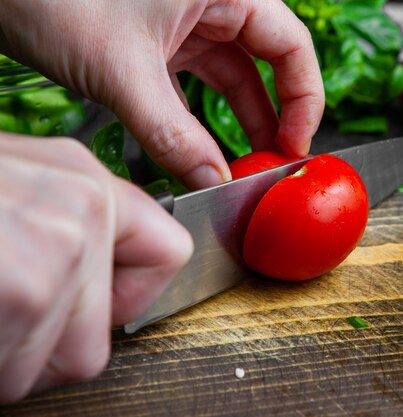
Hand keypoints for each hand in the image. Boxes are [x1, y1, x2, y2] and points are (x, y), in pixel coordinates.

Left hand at [0, 0, 324, 188]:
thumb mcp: (123, 72)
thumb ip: (174, 135)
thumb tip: (213, 182)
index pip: (290, 46)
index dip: (303, 101)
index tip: (295, 147)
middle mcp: (213, 2)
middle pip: (268, 65)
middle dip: (274, 118)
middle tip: (274, 165)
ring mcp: (186, 22)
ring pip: (233, 78)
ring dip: (240, 124)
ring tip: (247, 167)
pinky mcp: (160, 42)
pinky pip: (196, 86)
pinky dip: (202, 121)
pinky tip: (205, 153)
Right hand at [0, 133, 192, 402]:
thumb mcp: (10, 189)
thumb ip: (64, 222)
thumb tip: (96, 269)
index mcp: (82, 178)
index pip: (168, 252)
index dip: (128, 299)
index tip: (99, 313)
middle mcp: (85, 202)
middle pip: (115, 322)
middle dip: (59, 342)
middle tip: (13, 322)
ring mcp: (64, 242)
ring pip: (76, 355)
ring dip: (20, 356)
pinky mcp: (31, 287)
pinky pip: (27, 373)